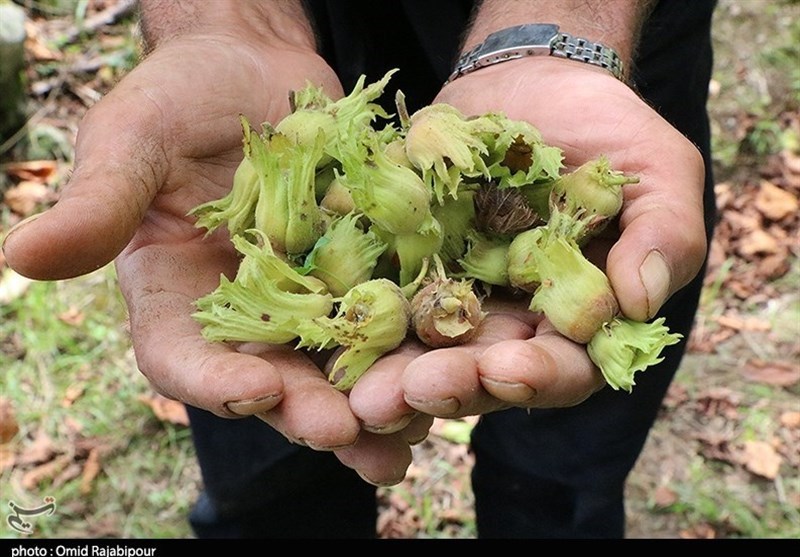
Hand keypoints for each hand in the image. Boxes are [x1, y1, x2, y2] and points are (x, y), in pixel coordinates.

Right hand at [1, 34, 429, 485]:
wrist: (254, 68)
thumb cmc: (180, 97)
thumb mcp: (133, 139)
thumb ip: (99, 202)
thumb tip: (21, 255)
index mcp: (174, 296)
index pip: (181, 354)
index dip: (212, 380)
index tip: (252, 392)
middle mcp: (242, 313)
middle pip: (270, 378)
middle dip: (307, 409)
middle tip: (347, 436)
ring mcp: (307, 299)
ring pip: (336, 366)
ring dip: (370, 404)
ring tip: (406, 438)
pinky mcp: (362, 274)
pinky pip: (390, 317)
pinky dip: (413, 345)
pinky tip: (448, 367)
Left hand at [351, 57, 706, 423]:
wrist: (533, 83)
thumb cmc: (607, 133)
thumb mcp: (656, 174)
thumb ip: (663, 236)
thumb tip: (636, 301)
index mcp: (572, 323)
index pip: (560, 368)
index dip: (536, 376)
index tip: (507, 370)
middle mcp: (506, 323)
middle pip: (477, 372)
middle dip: (444, 386)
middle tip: (406, 393)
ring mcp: (450, 298)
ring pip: (417, 348)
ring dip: (388, 371)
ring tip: (361, 388)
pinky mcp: (404, 264)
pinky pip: (373, 291)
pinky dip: (351, 310)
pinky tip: (323, 324)